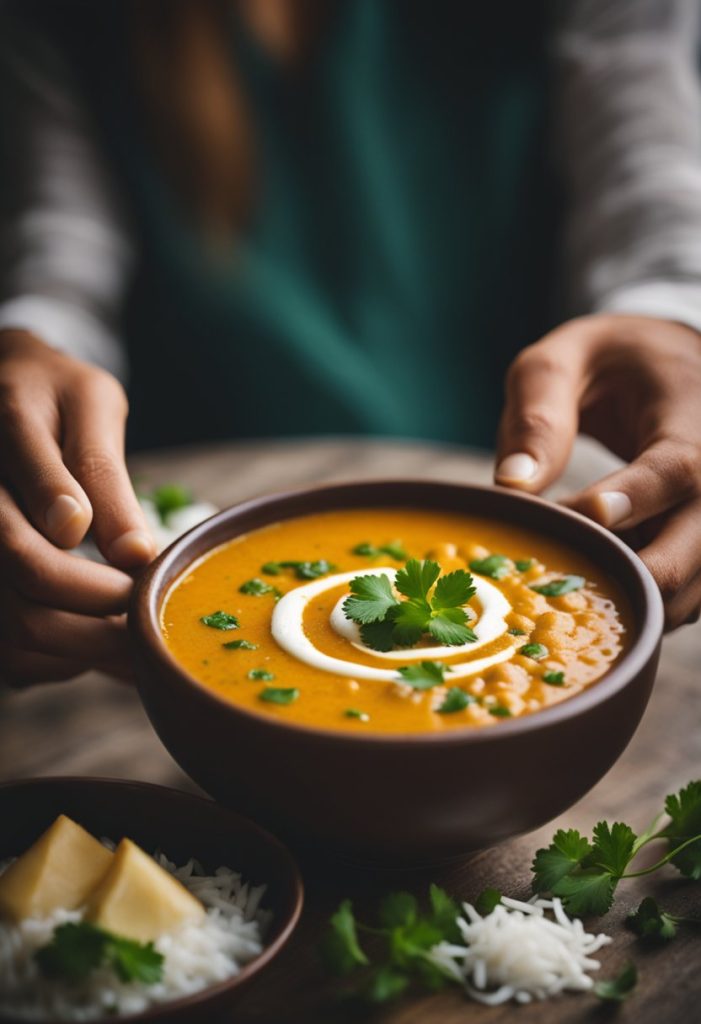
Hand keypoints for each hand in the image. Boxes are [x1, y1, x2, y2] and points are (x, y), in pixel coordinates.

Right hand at [0, 330, 156, 685]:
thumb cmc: (55, 394)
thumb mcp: (90, 405)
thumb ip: (103, 473)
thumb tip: (132, 552)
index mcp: (6, 433)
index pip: (46, 513)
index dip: (99, 562)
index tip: (141, 572)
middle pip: (28, 573)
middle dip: (103, 606)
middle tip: (153, 613)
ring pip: (13, 623)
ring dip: (85, 644)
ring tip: (138, 637)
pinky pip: (9, 648)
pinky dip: (58, 658)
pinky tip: (96, 637)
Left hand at [494, 314, 700, 629]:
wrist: (670, 366)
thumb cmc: (608, 361)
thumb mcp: (562, 361)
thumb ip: (537, 416)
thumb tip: (512, 487)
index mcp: (691, 416)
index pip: (676, 469)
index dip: (630, 502)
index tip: (577, 518)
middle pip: (691, 551)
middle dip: (621, 577)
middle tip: (553, 572)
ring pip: (692, 588)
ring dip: (630, 595)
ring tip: (575, 567)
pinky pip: (690, 595)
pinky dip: (644, 599)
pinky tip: (603, 572)